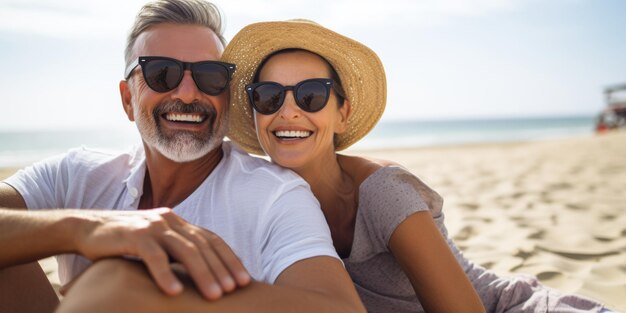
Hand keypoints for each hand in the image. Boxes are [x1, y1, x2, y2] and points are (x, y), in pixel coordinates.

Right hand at [75, 207, 250, 299]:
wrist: (87, 228)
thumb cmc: (125, 242)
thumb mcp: (157, 243)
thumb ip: (177, 251)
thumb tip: (205, 273)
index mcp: (178, 222)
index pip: (212, 239)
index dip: (229, 259)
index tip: (244, 280)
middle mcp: (170, 220)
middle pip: (203, 245)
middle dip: (221, 269)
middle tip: (234, 290)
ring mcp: (152, 226)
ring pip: (185, 250)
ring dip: (202, 274)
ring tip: (214, 296)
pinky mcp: (133, 235)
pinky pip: (153, 256)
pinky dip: (165, 274)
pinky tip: (174, 293)